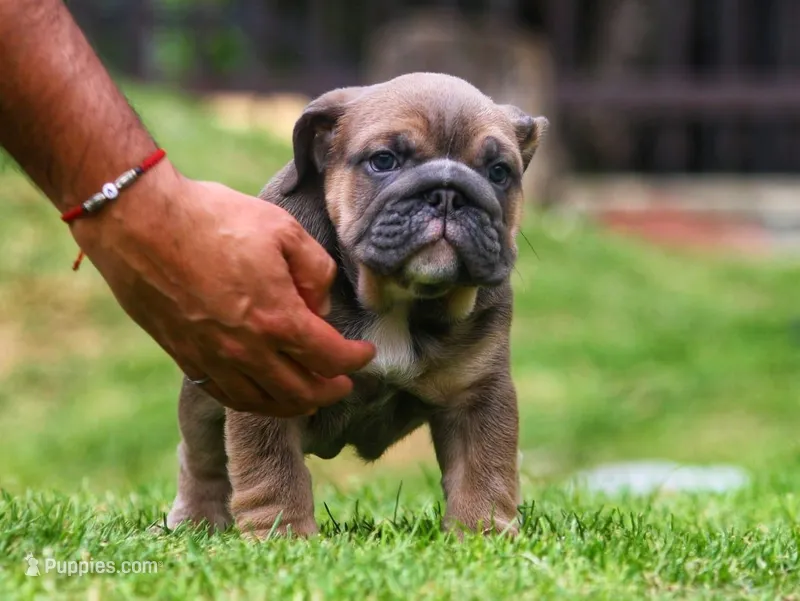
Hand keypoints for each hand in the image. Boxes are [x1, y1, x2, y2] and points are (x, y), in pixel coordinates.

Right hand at [71, 164, 374, 415]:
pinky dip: (255, 402)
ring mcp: (214, 360)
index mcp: (278, 319)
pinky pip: (228, 396)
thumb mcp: (282, 229)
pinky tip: (263, 394)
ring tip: (310, 397)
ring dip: (296, 405)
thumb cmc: (213, 220)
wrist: (140, 224)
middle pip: (301, 391)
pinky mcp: (187, 358)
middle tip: (344, 383)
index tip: (365, 354)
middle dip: (331, 390)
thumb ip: (315, 270)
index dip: (355, 360)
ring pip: (265, 403)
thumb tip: (321, 304)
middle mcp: (248, 351)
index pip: (330, 356)